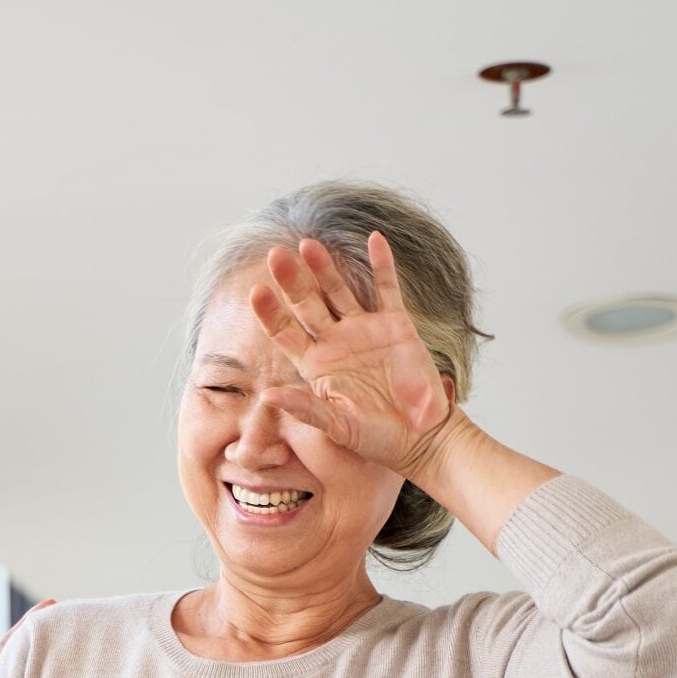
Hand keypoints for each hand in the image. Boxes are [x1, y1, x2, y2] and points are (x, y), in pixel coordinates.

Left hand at [250, 233, 458, 480]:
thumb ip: (305, 408)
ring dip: (325, 268)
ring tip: (308, 244)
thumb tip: (267, 395)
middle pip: (307, 304)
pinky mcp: (396, 326)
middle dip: (291, 281)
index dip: (270, 312)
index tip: (256, 292)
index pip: (284, 332)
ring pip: (339, 290)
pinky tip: (374, 239)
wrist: (420, 436)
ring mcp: (364, 330)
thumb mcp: (337, 426)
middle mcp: (335, 343)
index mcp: (315, 365)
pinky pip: (387, 289)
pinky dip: (382, 264)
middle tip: (275, 255)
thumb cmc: (375, 438)